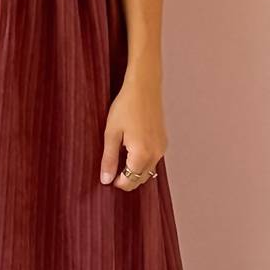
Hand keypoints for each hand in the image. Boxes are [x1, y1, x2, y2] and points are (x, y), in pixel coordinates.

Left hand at [99, 72, 166, 189]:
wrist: (144, 87)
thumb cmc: (126, 107)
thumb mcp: (111, 134)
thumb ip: (109, 159)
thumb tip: (106, 180)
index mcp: (142, 155)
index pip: (129, 182)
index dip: (116, 182)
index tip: (107, 175)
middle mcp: (155, 154)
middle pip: (140, 179)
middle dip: (126, 179)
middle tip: (112, 168)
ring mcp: (161, 148)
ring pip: (148, 171)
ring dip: (135, 171)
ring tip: (120, 158)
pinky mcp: (163, 141)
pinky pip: (153, 160)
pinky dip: (142, 162)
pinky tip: (131, 150)